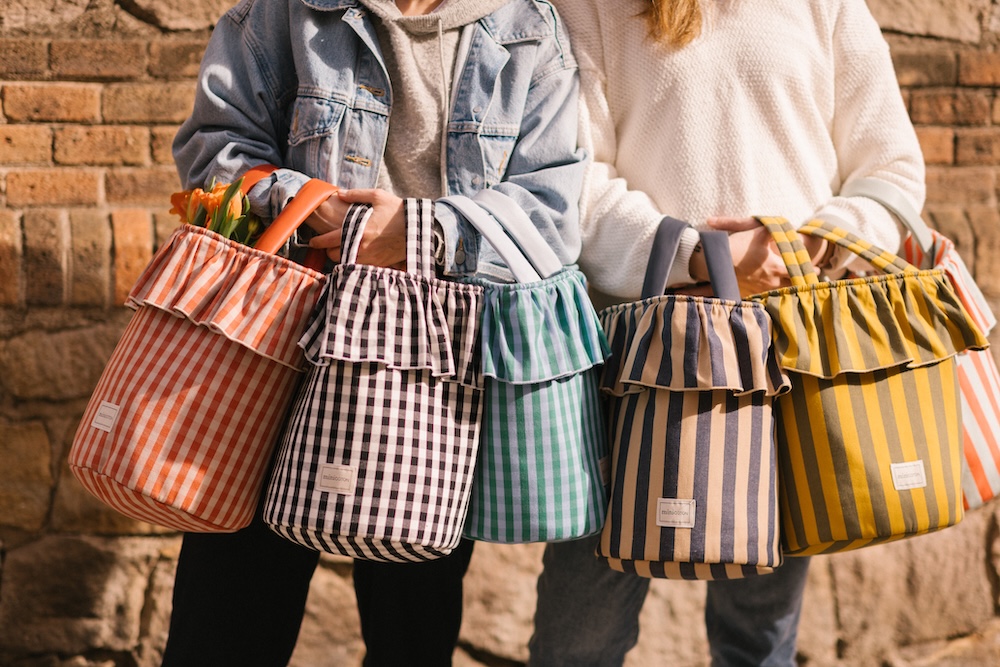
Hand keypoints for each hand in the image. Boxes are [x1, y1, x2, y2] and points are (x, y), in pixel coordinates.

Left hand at [308, 188, 406, 268]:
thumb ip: (356, 194)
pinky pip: (359, 266)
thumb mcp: (378, 196)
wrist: (418, 229)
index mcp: (358, 230)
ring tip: (342, 249)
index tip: (313, 241)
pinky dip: (355, 262)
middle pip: (334, 255)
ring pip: (345, 262)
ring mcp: (370, 257)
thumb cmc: (398, 211)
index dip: (318, 242)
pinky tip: (357, 254)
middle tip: (328, 245)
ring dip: (341, 257)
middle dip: (329, 250)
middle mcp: (361, 246)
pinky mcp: (378, 263)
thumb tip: (339, 194)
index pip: (329, 240)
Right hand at [706, 217, 828, 295]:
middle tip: (809, 283)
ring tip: (793, 290)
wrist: (715, 262)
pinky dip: (770, 298)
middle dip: (801, 283)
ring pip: (779, 294)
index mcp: (777, 266)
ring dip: (787, 291)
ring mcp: (759, 289)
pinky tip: (772, 297)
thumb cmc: (738, 247)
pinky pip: (763, 299)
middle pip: (792, 286)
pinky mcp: (747, 293)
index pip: (799, 270)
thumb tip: (785, 228)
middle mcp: (771, 281)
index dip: (810, 270)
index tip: (818, 271)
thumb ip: (774, 230)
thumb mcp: (758, 233)